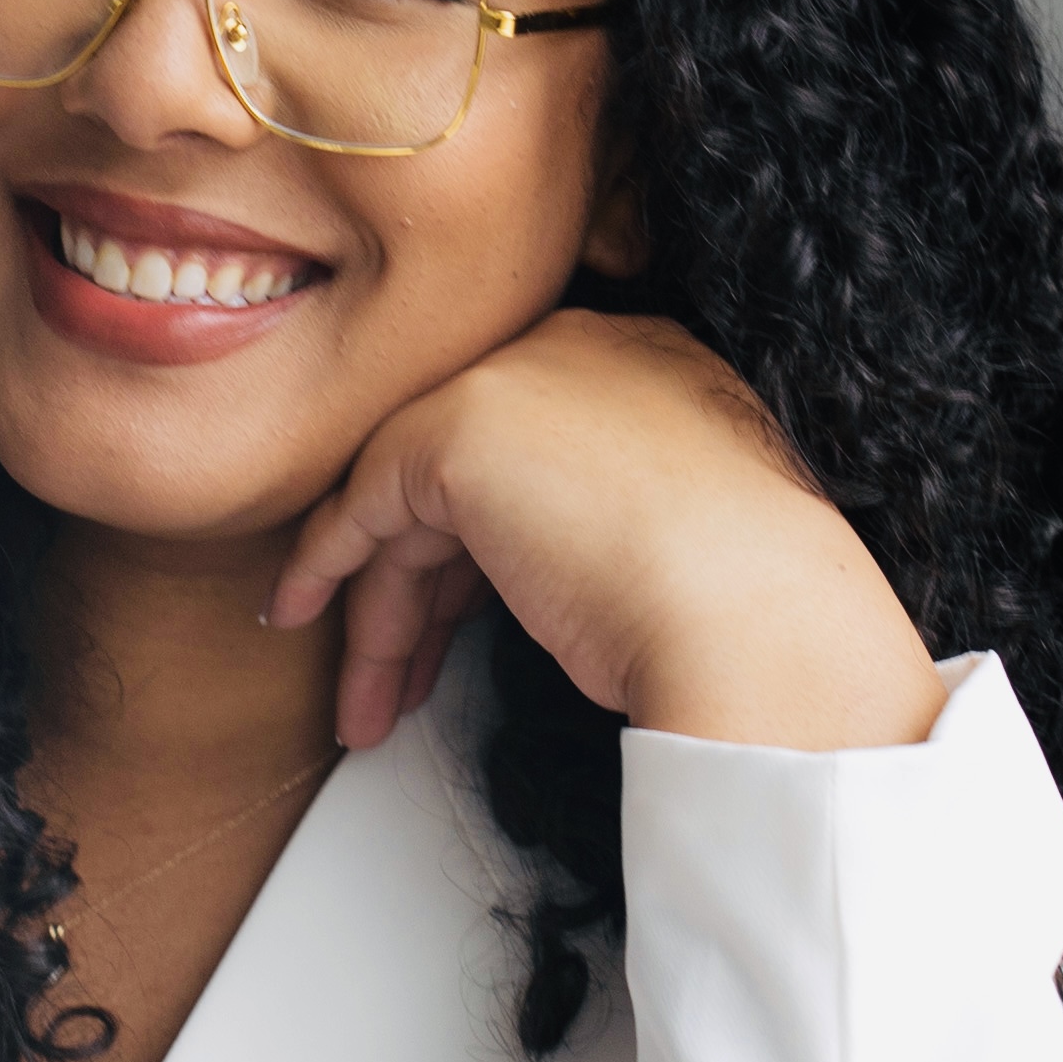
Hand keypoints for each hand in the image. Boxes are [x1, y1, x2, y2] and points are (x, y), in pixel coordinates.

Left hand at [266, 308, 945, 755]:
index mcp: (650, 370)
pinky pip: (365, 500)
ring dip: (382, 617)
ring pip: (412, 502)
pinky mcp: (455, 427)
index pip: (530, 454)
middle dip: (424, 594)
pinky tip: (304, 615)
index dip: (482, 552)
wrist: (758, 618)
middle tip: (404, 681)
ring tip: (369, 709)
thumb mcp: (676, 539)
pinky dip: (326, 564)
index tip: (456, 625)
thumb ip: (602, 520)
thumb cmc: (745, 610)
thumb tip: (548, 572)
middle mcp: (579, 353)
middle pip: (464, 477)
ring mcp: (512, 380)